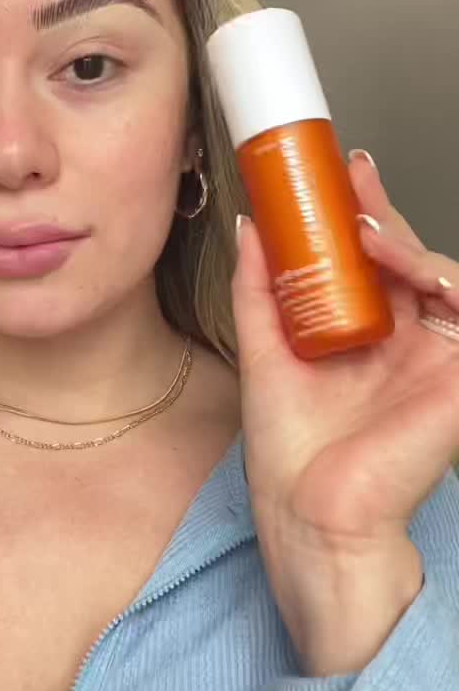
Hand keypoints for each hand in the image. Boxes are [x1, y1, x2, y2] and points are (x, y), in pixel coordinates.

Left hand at [231, 150, 458, 675]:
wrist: (311, 514)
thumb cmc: (293, 455)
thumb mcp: (265, 353)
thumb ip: (262, 290)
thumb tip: (250, 226)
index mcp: (367, 338)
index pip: (372, 262)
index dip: (361, 214)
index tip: (336, 175)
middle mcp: (407, 343)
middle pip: (408, 259)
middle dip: (382, 212)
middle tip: (352, 179)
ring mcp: (438, 359)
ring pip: (444, 277)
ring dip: (406, 246)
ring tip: (366, 235)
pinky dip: (445, 281)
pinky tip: (406, 269)